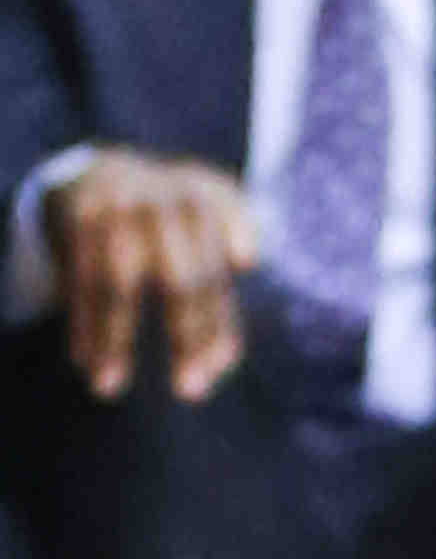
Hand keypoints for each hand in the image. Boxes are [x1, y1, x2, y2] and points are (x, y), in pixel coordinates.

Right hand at [49, 150, 255, 400]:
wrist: (99, 168)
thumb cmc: (167, 212)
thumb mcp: (206, 220)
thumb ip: (223, 273)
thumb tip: (233, 335)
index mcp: (210, 201)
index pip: (218, 273)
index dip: (220, 323)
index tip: (219, 369)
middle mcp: (170, 202)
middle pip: (184, 278)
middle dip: (189, 335)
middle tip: (191, 391)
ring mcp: (122, 208)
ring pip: (120, 283)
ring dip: (115, 339)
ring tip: (110, 388)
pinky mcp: (80, 219)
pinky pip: (80, 280)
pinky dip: (84, 323)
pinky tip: (87, 360)